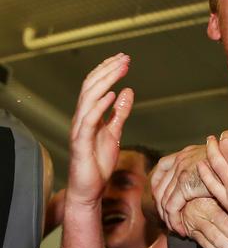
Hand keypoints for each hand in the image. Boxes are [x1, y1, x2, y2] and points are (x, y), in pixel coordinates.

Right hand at [66, 53, 132, 205]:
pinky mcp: (81, 143)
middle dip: (108, 70)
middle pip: (92, 87)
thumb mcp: (115, 133)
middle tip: (125, 58)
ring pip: (89, 98)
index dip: (108, 70)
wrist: (88, 189)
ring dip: (106, 81)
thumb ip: (120, 113)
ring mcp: (80, 130)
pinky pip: (89, 121)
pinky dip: (99, 106)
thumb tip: (127, 91)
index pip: (95, 86)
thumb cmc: (98, 163)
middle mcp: (82, 118)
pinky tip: (111, 94)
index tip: (123, 58)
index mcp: (89, 115)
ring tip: (120, 69)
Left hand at [150, 144, 212, 233]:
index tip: (161, 199)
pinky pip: (172, 207)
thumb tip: (197, 181)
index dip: (157, 185)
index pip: (161, 167)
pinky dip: (174, 220)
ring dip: (167, 217)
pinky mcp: (186, 184)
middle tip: (168, 220)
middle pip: (159, 185)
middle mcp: (180, 159)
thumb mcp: (213, 162)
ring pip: (163, 199)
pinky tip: (181, 229)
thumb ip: (201, 169)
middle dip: (160, 206)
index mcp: (186, 153)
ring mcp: (182, 171)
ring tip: (175, 227)